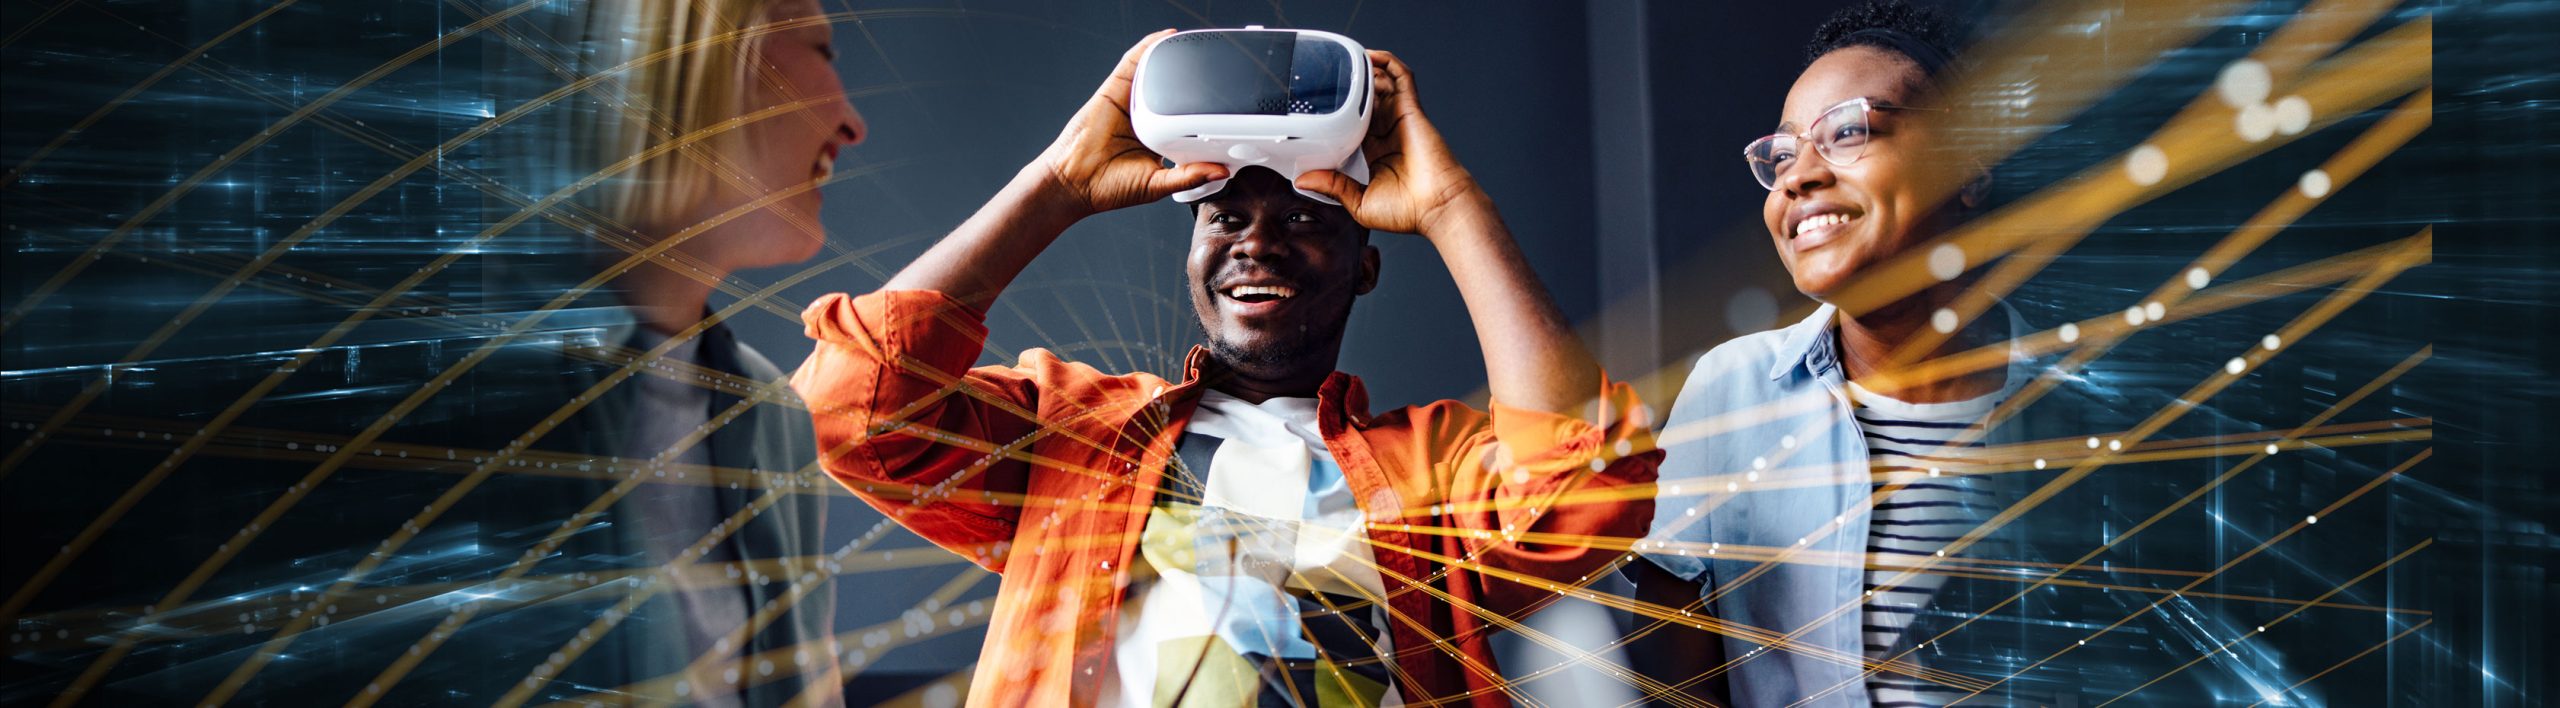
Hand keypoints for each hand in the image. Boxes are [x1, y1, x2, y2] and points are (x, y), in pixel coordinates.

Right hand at [1033, 30, 1229, 216]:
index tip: (1223, 105)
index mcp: (1157, 138)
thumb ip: (1190, 176)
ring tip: (1196, 48)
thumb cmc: (1110, 186)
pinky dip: (1148, 48)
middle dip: (1191, 82)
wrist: (1076, 182)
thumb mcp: (1159, 184)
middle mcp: (1144, 117)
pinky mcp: (1114, 90)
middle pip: (1172, 93)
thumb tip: (1221, 171)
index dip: (1202, 109)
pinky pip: (1133, 62)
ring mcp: (1129, 102)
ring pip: (1155, 74)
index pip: (1184, 118)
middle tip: (1215, 74)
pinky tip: (1165, 39)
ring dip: (1173, 59)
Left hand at [1293, 50, 1492, 239]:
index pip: (1352, 126)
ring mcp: (1400, 119)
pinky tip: (1371, 56)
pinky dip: (1388, 64)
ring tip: (1346, 61)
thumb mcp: (1359, 202)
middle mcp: (1388, 133)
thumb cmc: (1409, 211)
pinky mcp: (1411, 110)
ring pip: (1382, 85)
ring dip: (1367, 72)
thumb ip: (1333, 186)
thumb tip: (1304, 180)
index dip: (1339, 115)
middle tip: (1329, 79)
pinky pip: (1401, 78)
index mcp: (1375, 153)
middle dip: (1350, 89)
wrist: (1438, 207)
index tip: (1320, 110)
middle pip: (1366, 101)